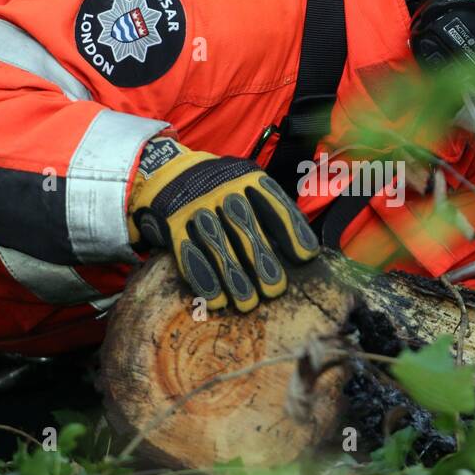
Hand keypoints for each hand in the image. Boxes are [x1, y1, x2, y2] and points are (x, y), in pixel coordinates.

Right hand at [129, 137, 320, 311]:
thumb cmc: (223, 189)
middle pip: (245, 226)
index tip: (306, 256)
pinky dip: (203, 279)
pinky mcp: (174, 223)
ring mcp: (196, 205)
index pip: (274, 204)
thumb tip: (304, 252)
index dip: (292, 230)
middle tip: (275, 289)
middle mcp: (222, 188)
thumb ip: (271, 212)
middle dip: (262, 259)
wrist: (167, 171)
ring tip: (248, 304)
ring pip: (217, 244)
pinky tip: (217, 301)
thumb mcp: (247, 185)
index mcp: (248, 178)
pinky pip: (189, 253)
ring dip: (233, 276)